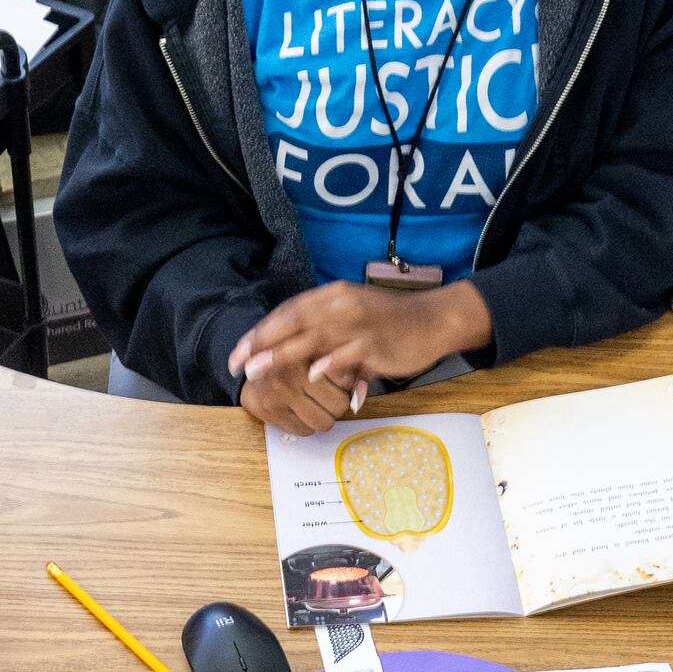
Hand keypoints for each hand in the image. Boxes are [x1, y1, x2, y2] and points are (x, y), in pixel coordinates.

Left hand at [227, 282, 490, 434]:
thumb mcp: (352, 317)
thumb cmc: (390, 323)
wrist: (434, 320)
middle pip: (294, 322)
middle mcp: (342, 305)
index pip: (289, 311)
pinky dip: (330, 364)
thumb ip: (324, 330)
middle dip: (263, 343)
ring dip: (283, 354)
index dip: (262, 330)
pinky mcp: (377, 343)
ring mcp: (360, 324)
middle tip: (238, 363)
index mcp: (334, 296)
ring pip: (314, 338)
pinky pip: (349, 354)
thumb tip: (294, 349)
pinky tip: (311, 375)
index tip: (239, 350)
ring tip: (258, 371)